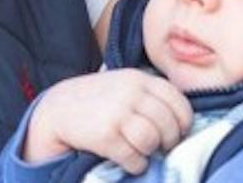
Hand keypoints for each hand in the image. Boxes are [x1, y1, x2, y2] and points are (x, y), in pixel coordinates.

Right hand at [22, 69, 193, 172]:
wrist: (58, 108)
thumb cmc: (97, 100)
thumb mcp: (124, 85)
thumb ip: (149, 95)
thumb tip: (179, 123)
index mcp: (139, 78)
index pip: (177, 100)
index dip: (183, 121)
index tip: (179, 131)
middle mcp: (131, 93)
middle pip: (167, 123)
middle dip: (169, 140)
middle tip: (162, 146)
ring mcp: (117, 113)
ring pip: (152, 140)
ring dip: (151, 152)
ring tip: (143, 152)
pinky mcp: (105, 135)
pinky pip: (134, 157)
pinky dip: (137, 164)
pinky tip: (131, 161)